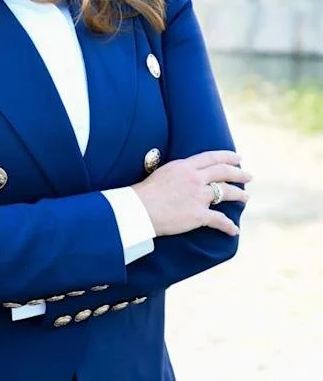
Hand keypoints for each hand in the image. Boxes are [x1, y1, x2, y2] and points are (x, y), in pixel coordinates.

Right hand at [131, 150, 251, 237]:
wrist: (140, 208)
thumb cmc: (145, 192)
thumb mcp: (163, 172)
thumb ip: (178, 172)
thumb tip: (185, 173)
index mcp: (184, 166)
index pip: (211, 157)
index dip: (227, 157)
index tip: (237, 158)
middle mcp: (194, 178)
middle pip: (223, 172)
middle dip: (238, 174)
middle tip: (248, 176)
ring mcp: (198, 196)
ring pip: (226, 192)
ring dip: (239, 195)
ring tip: (246, 197)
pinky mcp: (199, 215)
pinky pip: (220, 220)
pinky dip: (229, 226)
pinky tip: (234, 230)